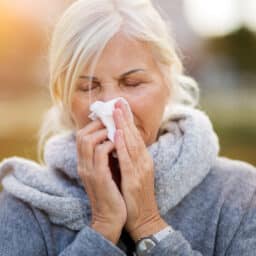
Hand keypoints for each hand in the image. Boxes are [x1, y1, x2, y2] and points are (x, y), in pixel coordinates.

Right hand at [76, 120, 126, 242]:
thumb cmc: (112, 192)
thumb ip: (105, 157)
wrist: (110, 218)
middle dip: (97, 124)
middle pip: (81, 135)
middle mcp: (83, 165)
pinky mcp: (98, 177)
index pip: (81, 137)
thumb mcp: (105, 171)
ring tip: (116, 130)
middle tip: (112, 120)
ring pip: (88, 140)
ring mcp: (89, 170)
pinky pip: (100, 153)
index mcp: (85, 163)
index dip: (94, 125)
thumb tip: (113, 138)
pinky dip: (110, 143)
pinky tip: (120, 142)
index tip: (108, 119)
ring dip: (103, 132)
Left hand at [113, 101, 166, 240]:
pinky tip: (118, 134)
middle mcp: (144, 162)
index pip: (134, 137)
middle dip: (126, 118)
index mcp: (143, 160)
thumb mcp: (133, 174)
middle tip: (119, 101)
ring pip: (132, 144)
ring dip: (124, 126)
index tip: (120, 107)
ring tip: (117, 111)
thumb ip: (127, 159)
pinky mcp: (135, 180)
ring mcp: (141, 170)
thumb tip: (116, 144)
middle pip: (134, 136)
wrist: (144, 219)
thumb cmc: (136, 197)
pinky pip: (128, 160)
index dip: (128, 121)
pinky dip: (123, 146)